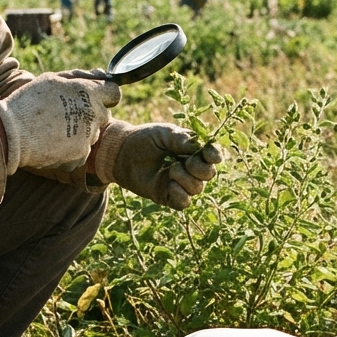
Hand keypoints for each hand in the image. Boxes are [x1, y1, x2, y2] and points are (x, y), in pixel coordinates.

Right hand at [0, 74, 120, 173]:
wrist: (11, 134)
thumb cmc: (29, 102)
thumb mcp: (52, 80)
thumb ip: (79, 77)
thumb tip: (99, 74)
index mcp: (89, 93)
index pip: (114, 92)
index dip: (104, 94)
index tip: (93, 97)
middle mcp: (93, 115)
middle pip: (103, 114)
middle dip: (90, 113)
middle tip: (66, 113)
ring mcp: (88, 138)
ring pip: (92, 133)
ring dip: (81, 130)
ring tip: (54, 128)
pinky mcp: (80, 156)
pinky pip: (82, 150)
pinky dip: (71, 147)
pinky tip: (53, 142)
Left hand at [94, 122, 221, 209]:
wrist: (121, 154)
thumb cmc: (144, 140)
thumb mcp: (164, 134)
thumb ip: (182, 139)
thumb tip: (199, 148)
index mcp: (193, 150)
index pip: (213, 155)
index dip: (215, 156)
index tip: (210, 155)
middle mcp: (191, 168)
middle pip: (209, 174)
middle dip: (199, 168)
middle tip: (184, 161)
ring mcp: (181, 184)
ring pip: (197, 188)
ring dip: (185, 179)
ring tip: (171, 170)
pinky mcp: (169, 197)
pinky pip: (184, 202)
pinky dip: (180, 194)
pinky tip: (170, 184)